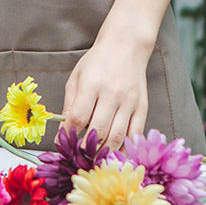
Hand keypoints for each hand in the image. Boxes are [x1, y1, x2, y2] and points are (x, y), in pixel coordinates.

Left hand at [61, 32, 149, 150]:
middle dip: (86, 148)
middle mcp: (112, 94)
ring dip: (104, 152)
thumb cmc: (98, 61)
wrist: (126, 46)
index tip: (63, 144)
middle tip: (78, 157)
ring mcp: (129, 102)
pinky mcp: (142, 107)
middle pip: (98, 130)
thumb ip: (70, 104)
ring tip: (94, 158)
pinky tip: (115, 152)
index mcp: (92, 84)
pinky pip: (134, 134)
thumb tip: (63, 131)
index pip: (78, 117)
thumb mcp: (77, 77)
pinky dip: (124, 148)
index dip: (69, 135)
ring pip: (117, 136)